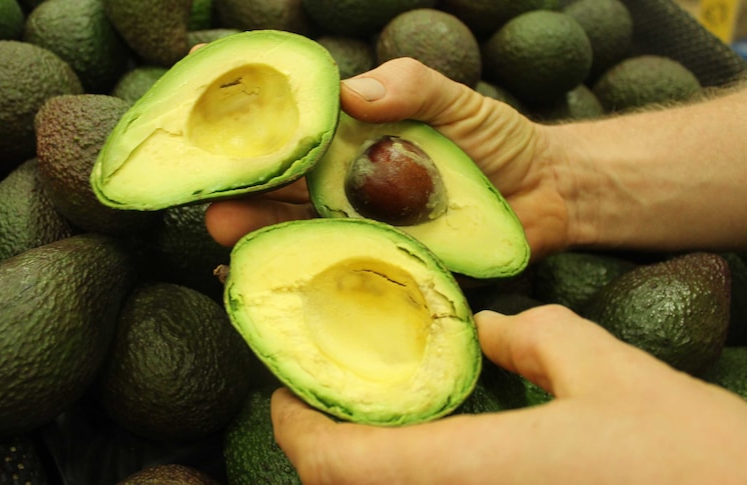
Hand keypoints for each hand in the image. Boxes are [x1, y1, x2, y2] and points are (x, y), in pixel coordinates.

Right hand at [205, 58, 571, 258]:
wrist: (546, 194)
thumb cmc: (497, 140)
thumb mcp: (459, 101)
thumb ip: (413, 86)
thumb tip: (356, 92)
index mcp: (356, 135)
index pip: (294, 117)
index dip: (248, 103)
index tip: (200, 82)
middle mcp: (347, 179)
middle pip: (280, 178)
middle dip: (238, 180)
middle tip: (204, 184)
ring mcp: (362, 223)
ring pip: (297, 224)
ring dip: (258, 226)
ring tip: (223, 227)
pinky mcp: (384, 262)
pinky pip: (339, 267)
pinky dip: (305, 271)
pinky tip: (273, 274)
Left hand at [270, 305, 746, 484]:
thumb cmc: (691, 461)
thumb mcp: (610, 372)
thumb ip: (536, 339)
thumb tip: (487, 328)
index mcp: (473, 470)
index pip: (344, 462)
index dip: (298, 429)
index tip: (284, 395)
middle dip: (324, 451)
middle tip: (325, 398)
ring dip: (365, 468)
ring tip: (373, 417)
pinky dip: (412, 478)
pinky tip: (436, 448)